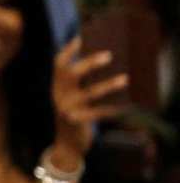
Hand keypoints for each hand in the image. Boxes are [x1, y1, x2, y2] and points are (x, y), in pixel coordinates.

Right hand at [50, 38, 126, 167]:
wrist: (66, 144)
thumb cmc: (75, 115)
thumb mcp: (71, 97)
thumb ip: (80, 83)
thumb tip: (106, 63)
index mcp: (57, 86)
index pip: (59, 64)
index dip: (69, 50)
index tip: (81, 38)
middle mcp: (59, 95)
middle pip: (71, 74)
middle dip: (89, 63)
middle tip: (109, 55)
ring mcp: (67, 108)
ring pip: (89, 93)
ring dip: (108, 85)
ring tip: (125, 79)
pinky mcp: (76, 122)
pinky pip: (98, 112)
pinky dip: (112, 108)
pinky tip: (125, 105)